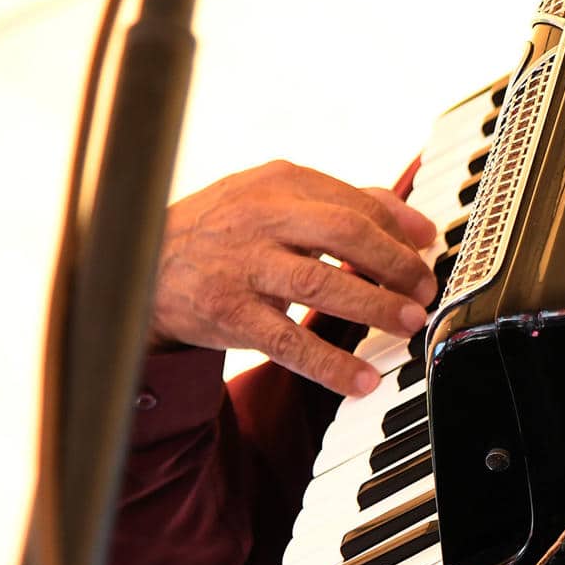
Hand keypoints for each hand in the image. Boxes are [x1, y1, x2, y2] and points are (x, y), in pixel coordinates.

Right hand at [150, 160, 439, 396]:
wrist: (137, 263)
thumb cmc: (224, 229)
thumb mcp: (274, 198)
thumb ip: (342, 203)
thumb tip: (416, 225)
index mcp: (279, 182)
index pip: (354, 202)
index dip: (399, 228)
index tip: (427, 250)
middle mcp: (261, 217)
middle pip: (345, 232)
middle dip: (395, 263)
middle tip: (424, 289)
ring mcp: (242, 265)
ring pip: (320, 284)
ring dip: (373, 306)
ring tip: (408, 324)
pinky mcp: (227, 313)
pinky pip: (286, 342)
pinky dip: (329, 363)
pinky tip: (361, 381)